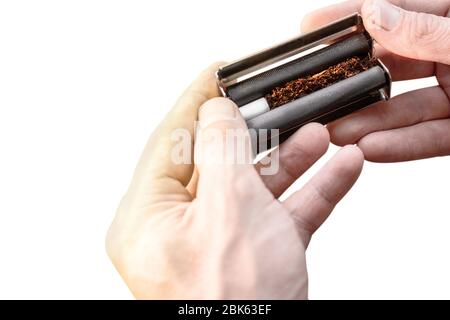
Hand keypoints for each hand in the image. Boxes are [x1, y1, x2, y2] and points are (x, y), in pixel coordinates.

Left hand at [105, 63, 363, 298]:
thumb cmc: (230, 304)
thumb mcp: (228, 209)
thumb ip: (222, 150)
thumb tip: (217, 111)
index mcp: (150, 216)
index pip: (170, 141)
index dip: (197, 103)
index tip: (218, 74)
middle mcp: (179, 228)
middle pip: (218, 163)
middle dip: (257, 134)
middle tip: (280, 106)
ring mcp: (218, 243)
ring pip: (254, 188)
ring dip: (291, 161)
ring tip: (320, 135)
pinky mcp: (253, 258)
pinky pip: (281, 215)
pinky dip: (311, 193)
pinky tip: (339, 170)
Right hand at [302, 0, 449, 161]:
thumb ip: (425, 32)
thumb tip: (375, 16)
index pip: (394, 12)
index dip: (351, 18)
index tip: (312, 26)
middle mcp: (449, 52)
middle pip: (391, 66)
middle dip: (352, 83)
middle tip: (319, 91)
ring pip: (405, 108)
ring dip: (368, 122)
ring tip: (337, 131)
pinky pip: (428, 136)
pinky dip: (400, 145)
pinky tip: (370, 147)